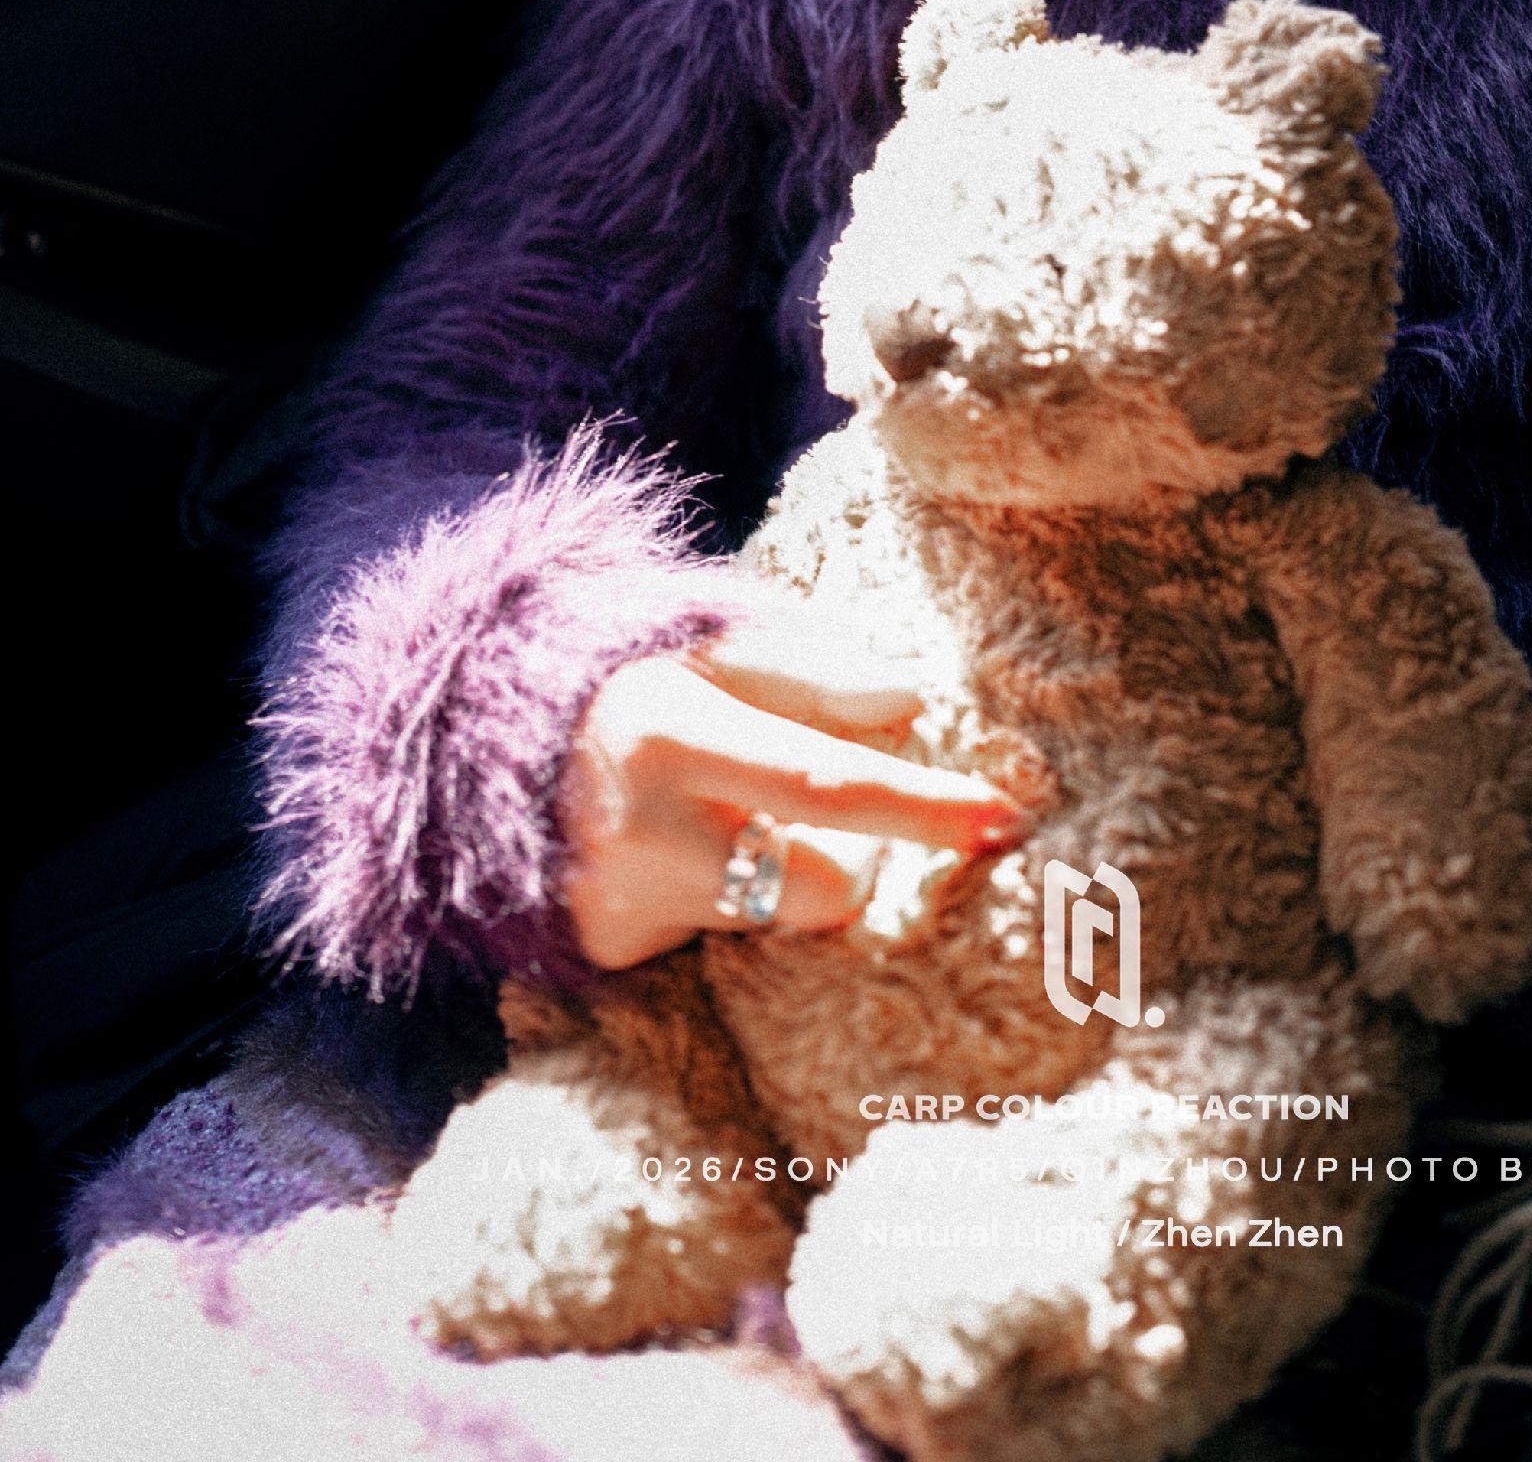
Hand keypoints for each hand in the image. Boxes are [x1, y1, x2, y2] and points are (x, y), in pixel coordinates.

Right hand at [554, 616, 1031, 970]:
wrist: (469, 743)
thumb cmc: (622, 676)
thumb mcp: (705, 640)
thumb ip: (809, 666)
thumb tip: (907, 700)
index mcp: (670, 732)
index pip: (828, 780)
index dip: (922, 804)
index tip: (1003, 815)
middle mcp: (642, 835)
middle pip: (824, 881)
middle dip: (862, 853)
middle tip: (849, 814)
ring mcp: (622, 906)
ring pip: (782, 910)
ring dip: (788, 867)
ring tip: (729, 815)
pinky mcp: (610, 952)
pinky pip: (725, 933)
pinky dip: (726, 892)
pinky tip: (678, 850)